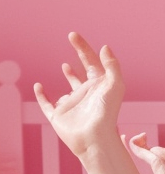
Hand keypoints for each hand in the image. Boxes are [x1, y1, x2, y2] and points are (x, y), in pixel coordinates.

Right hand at [34, 33, 122, 159]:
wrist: (94, 138)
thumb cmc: (106, 113)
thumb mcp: (115, 86)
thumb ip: (112, 66)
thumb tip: (104, 47)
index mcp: (98, 87)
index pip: (92, 62)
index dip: (83, 47)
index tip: (73, 35)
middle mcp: (85, 94)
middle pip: (82, 71)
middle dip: (79, 54)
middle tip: (72, 38)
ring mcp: (72, 105)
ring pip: (70, 89)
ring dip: (69, 77)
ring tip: (65, 66)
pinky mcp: (59, 116)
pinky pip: (48, 104)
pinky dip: (42, 96)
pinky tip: (39, 86)